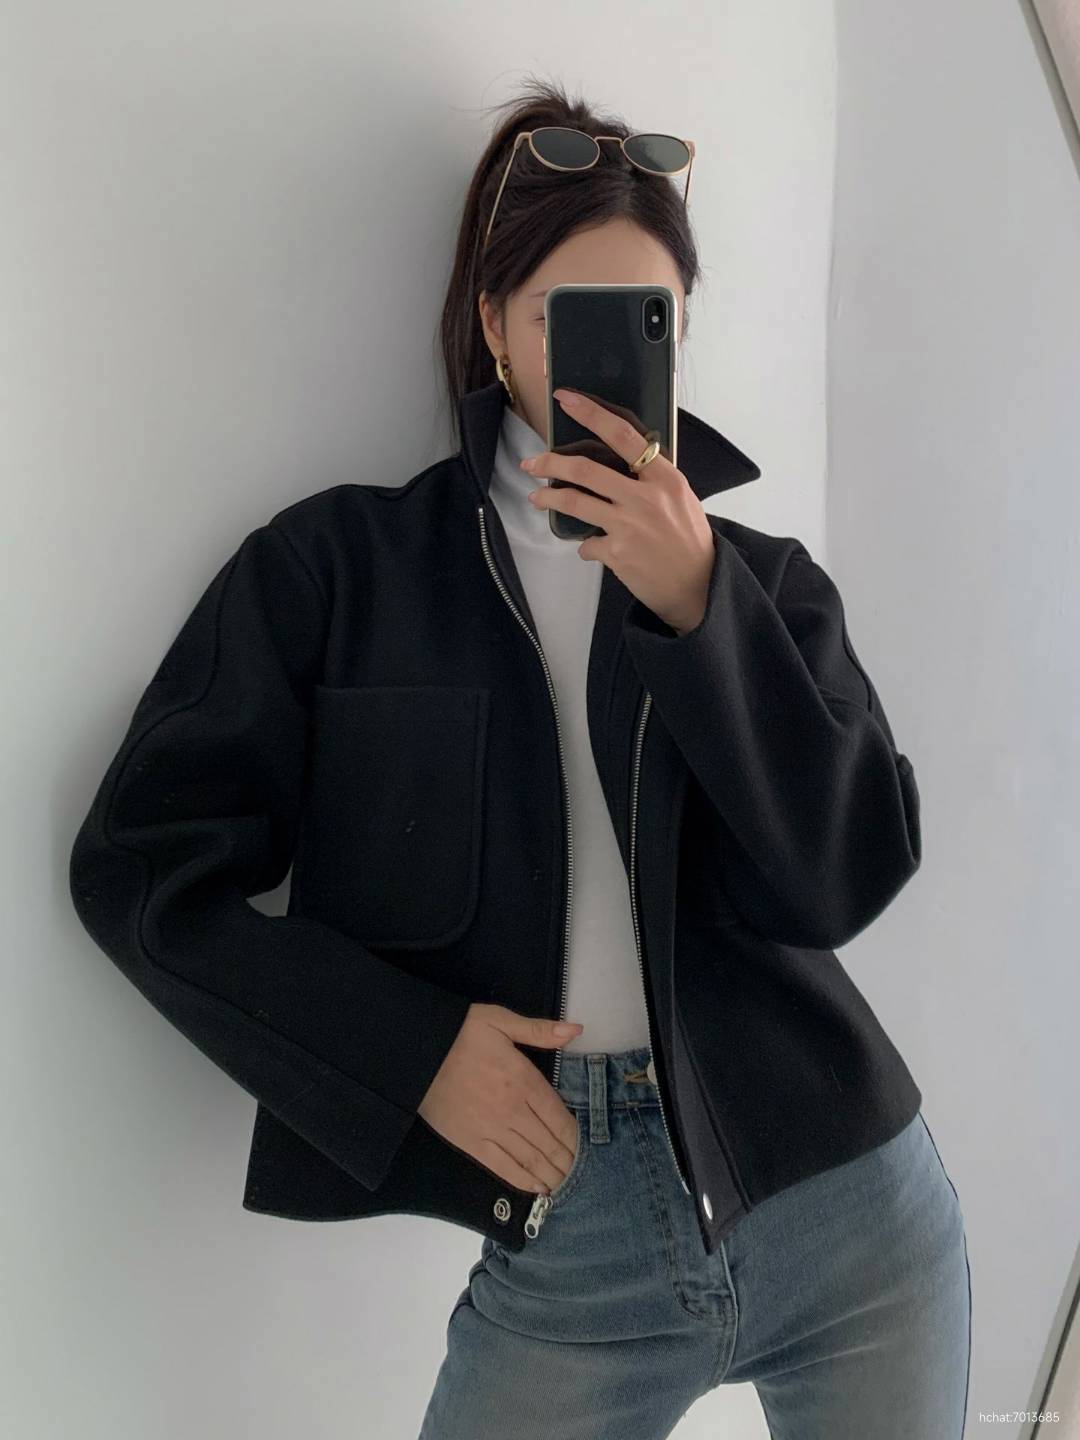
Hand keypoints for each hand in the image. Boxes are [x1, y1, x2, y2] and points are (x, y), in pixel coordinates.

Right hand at [418, 1003, 582, 1194]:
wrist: (416, 1053)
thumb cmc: (460, 1033)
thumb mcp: (501, 1021)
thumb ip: (540, 1030)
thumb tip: (576, 1029)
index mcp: (524, 1080)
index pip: (560, 1118)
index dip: (576, 1138)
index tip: (585, 1148)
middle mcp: (512, 1110)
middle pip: (549, 1143)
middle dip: (567, 1161)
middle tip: (579, 1172)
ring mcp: (491, 1130)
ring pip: (531, 1159)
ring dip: (551, 1174)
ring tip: (565, 1184)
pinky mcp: (470, 1143)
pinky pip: (503, 1167)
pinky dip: (523, 1180)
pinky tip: (537, 1188)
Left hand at [522, 388, 716, 634]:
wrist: (699, 585)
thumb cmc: (688, 538)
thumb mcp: (680, 497)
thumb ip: (650, 478)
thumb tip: (617, 461)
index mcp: (664, 477)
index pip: (623, 435)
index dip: (590, 413)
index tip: (566, 398)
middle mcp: (645, 498)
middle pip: (585, 470)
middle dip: (550, 463)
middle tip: (531, 463)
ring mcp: (629, 526)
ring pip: (575, 502)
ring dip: (549, 498)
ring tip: (536, 498)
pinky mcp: (617, 554)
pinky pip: (587, 544)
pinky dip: (586, 546)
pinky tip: (592, 548)